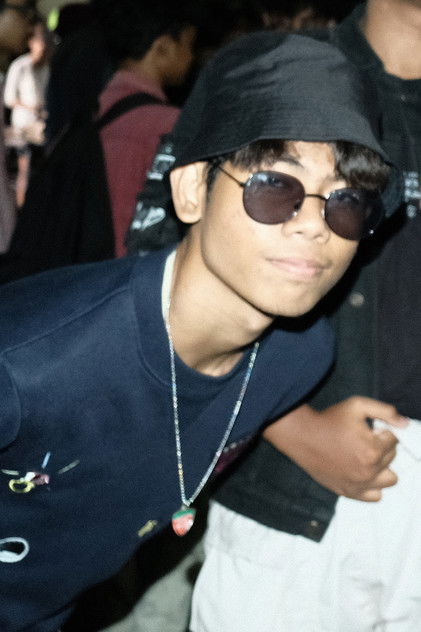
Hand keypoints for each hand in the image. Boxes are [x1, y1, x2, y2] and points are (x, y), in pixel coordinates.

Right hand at [263, 397, 407, 500]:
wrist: (302, 435)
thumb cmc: (329, 419)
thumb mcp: (357, 406)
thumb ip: (385, 412)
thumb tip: (405, 424)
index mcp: (373, 450)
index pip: (394, 440)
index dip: (382, 430)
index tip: (369, 427)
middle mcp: (368, 471)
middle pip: (391, 457)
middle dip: (381, 445)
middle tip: (362, 437)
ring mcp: (359, 485)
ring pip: (389, 478)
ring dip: (382, 466)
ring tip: (366, 455)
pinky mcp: (348, 491)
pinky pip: (375, 495)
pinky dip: (373, 484)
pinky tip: (362, 470)